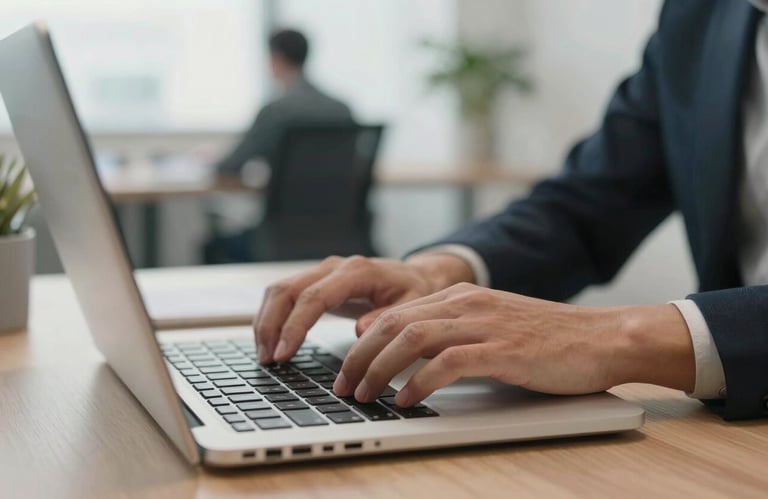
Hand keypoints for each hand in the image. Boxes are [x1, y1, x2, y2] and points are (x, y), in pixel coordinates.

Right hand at [254, 253, 474, 363]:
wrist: (415, 276)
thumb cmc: (414, 292)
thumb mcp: (413, 306)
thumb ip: (387, 317)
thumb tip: (360, 332)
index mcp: (356, 272)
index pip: (314, 296)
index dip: (295, 326)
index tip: (284, 353)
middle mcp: (334, 267)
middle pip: (287, 290)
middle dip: (271, 326)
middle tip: (268, 361)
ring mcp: (321, 272)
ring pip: (279, 291)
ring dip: (266, 323)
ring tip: (265, 356)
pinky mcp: (315, 282)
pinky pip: (283, 295)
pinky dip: (271, 318)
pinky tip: (271, 341)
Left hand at [333, 283, 695, 406]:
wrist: (602, 338)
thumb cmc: (548, 340)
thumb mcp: (491, 326)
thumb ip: (452, 332)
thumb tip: (408, 355)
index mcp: (462, 297)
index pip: (397, 313)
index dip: (365, 341)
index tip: (348, 366)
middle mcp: (468, 304)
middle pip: (395, 324)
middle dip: (361, 356)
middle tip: (345, 385)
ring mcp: (485, 325)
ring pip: (413, 339)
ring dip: (381, 368)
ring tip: (365, 394)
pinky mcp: (504, 350)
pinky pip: (449, 363)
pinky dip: (420, 381)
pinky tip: (407, 399)